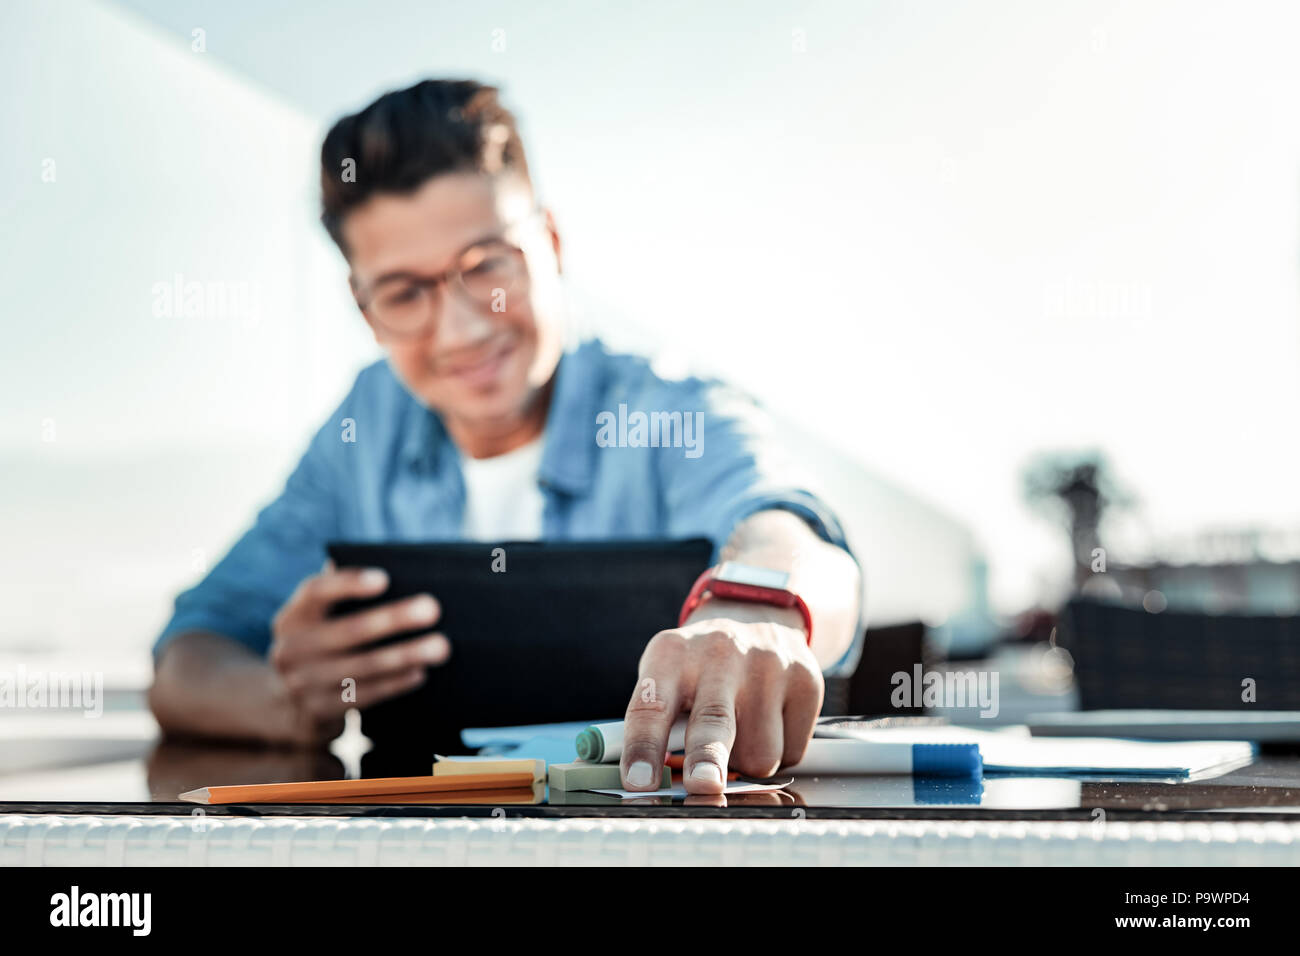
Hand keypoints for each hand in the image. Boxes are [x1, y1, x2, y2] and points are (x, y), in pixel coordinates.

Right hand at [268, 561, 449, 744]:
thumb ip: (342, 593)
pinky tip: (420, 672)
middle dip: (393, 619)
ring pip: (362, 667)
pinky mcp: (320, 711)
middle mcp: (290, 649)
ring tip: (440, 646)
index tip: (384, 578)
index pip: (316, 592)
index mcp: (293, 616)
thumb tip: (391, 566)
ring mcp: (302, 684)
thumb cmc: (323, 643)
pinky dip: (395, 683)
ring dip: (405, 655)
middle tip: (432, 609)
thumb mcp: (320, 620)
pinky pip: (365, 695)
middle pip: (348, 631)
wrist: (290, 705)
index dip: (348, 584)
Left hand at [619, 599, 822, 793]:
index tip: (638, 781)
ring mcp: (768, 666)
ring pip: (760, 754)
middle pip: (715, 720)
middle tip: (703, 786)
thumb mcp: (666, 675)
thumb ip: (658, 724)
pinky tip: (769, 720)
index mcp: (671, 655)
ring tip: (740, 731)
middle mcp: (720, 655)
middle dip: (708, 757)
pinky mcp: (806, 681)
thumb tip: (656, 785)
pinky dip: (779, 752)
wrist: (756, 613)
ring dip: (747, 762)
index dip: (644, 747)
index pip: (651, 706)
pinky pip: (792, 751)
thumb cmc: (699, 664)